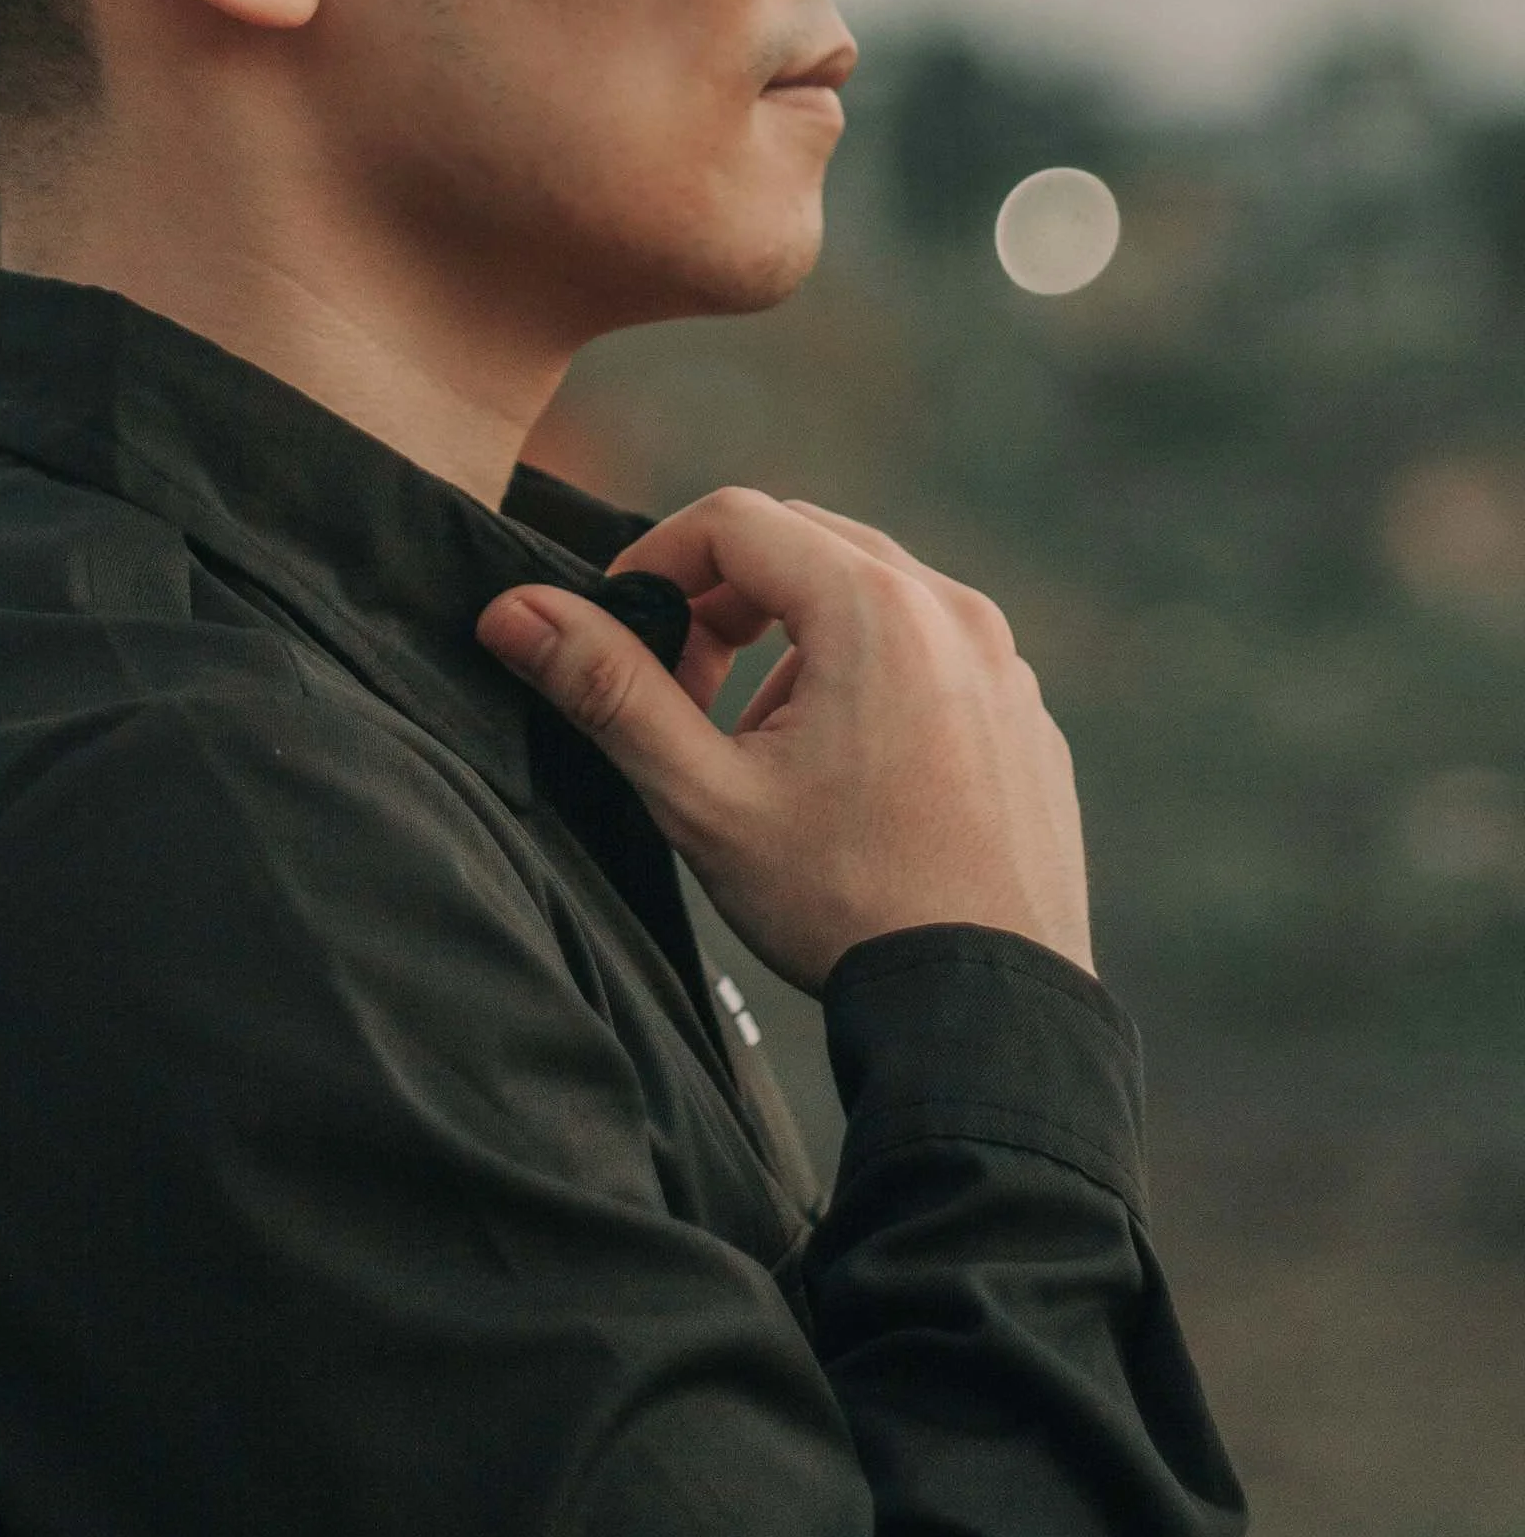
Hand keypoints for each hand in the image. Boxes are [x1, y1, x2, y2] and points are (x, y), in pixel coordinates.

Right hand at [477, 489, 1092, 993]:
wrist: (988, 1016)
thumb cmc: (844, 905)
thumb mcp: (703, 799)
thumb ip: (608, 689)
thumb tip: (511, 611)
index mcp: (873, 607)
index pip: (735, 520)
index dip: (656, 560)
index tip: (620, 628)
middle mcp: (952, 610)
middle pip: (804, 541)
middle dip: (723, 596)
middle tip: (681, 686)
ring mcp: (1003, 661)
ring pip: (870, 592)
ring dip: (793, 638)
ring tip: (759, 745)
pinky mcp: (1025, 713)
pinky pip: (932, 649)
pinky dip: (868, 674)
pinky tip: (842, 773)